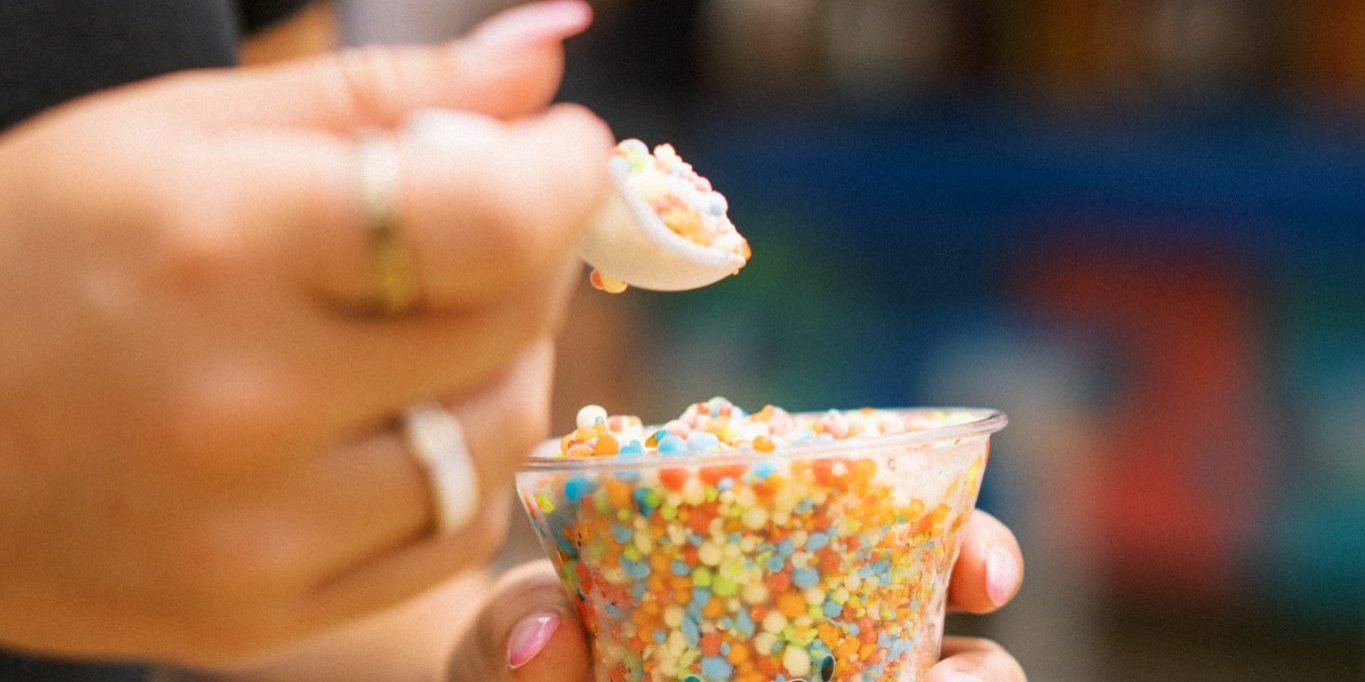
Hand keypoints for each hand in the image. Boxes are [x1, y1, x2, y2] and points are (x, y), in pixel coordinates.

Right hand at [0, 0, 610, 664]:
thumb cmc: (35, 252)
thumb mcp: (182, 133)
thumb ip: (379, 93)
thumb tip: (546, 60)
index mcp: (220, 247)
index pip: (491, 223)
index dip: (564, 177)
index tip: (562, 152)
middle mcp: (243, 405)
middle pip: (511, 324)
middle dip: (536, 253)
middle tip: (492, 218)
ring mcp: (255, 532)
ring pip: (499, 435)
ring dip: (507, 358)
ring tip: (435, 316)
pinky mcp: (258, 616)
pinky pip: (453, 537)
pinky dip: (464, 462)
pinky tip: (405, 411)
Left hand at [449, 510, 1026, 680]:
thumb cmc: (526, 640)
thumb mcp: (514, 624)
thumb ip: (519, 620)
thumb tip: (549, 638)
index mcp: (773, 551)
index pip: (901, 533)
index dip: (966, 545)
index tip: (985, 575)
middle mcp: (815, 628)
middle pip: (939, 636)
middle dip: (979, 661)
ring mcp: (812, 679)